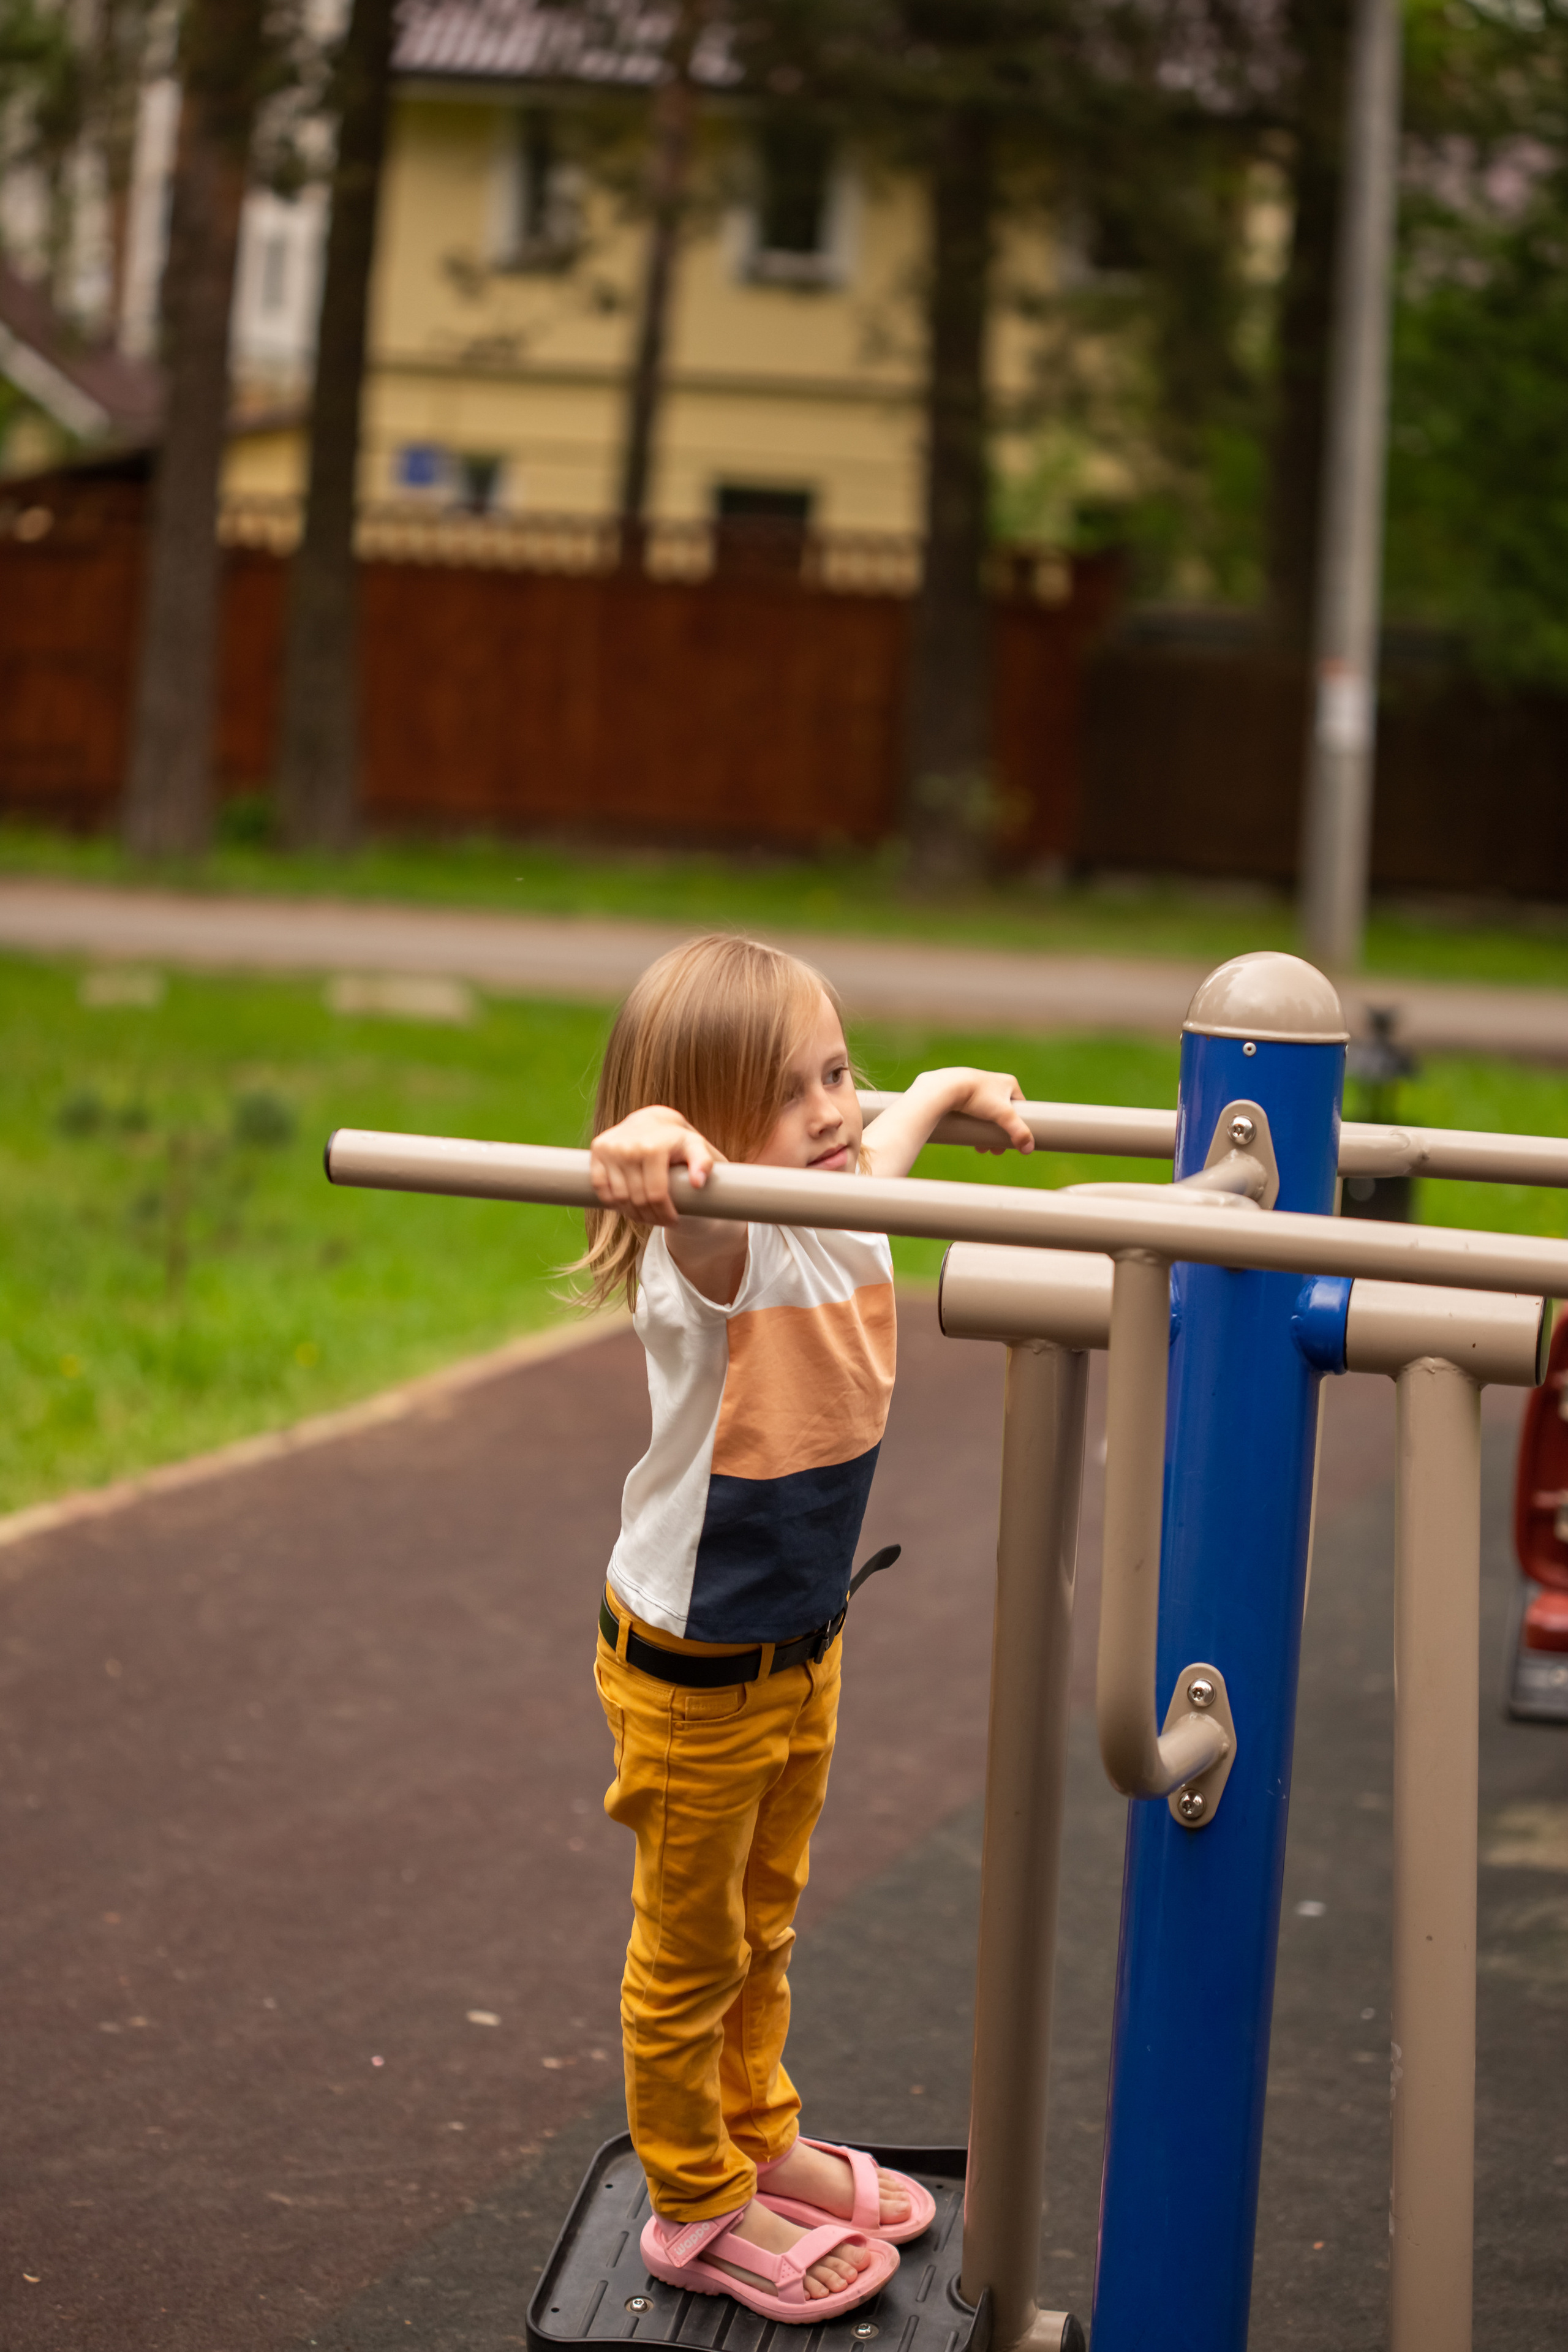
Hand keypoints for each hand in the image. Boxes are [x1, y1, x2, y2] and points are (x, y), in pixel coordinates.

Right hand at [589, 1106, 719, 1226]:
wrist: (650, 1120)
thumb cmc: (675, 1140)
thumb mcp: (695, 1146)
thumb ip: (703, 1162)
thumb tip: (698, 1183)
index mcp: (652, 1148)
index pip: (656, 1195)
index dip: (665, 1214)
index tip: (673, 1220)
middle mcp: (627, 1147)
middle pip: (637, 1199)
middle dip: (650, 1217)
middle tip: (659, 1221)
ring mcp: (609, 1149)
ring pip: (619, 1197)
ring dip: (631, 1213)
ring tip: (645, 1216)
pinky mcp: (597, 1150)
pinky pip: (601, 1187)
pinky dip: (612, 1202)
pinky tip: (626, 1206)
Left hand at [861, 1066, 1032, 1178]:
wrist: (945, 1087)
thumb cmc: (976, 1097)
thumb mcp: (1002, 1115)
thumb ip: (1018, 1132)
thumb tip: (1028, 1149)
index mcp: (1008, 1083)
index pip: (1020, 1108)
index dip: (1017, 1126)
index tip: (1011, 1142)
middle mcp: (994, 1081)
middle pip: (1002, 1115)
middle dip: (999, 1135)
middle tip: (994, 1150)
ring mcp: (977, 1085)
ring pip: (986, 1115)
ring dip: (986, 1133)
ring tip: (980, 1148)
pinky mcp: (961, 1091)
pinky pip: (972, 1110)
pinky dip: (973, 1124)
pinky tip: (969, 1136)